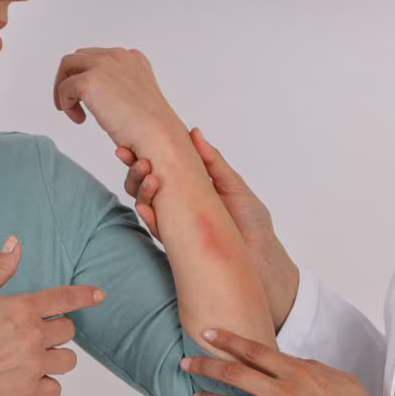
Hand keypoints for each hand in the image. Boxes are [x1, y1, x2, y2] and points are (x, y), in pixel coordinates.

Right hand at [0, 236, 104, 395]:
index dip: (85, 296)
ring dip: (57, 357)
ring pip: (68, 360)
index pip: (65, 298)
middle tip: (35, 335)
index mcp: (23, 309)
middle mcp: (34, 336)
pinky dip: (46, 385)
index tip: (99, 295)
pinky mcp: (28, 391)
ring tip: (37, 357)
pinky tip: (31, 379)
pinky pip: (55, 388)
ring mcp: (34, 364)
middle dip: (56, 330)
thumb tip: (15, 243)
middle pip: (68, 330)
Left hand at [52, 48, 185, 155]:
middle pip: (80, 57)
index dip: (89, 74)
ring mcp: (104, 66)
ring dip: (64, 88)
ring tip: (70, 109)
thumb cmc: (152, 127)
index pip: (100, 56)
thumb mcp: (137, 97)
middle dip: (71, 77)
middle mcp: (119, 56)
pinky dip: (66, 104)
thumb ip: (120, 87)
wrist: (158, 136)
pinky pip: (64, 88)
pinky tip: (80, 119)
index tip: (89, 95)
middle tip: (71, 102)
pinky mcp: (90, 81)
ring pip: (68, 66)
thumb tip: (102, 94)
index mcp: (133, 59)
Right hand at [116, 128, 299, 329]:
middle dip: (135, 170)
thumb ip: (212, 162)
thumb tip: (193, 132)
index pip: (162, 169)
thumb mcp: (233, 186)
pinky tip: (145, 206)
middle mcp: (179, 207)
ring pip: (147, 205)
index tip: (132, 144)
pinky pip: (157, 229)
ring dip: (141, 189)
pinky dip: (149, 216)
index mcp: (191, 189)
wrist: (262, 263)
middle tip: (132, 156)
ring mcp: (176, 226)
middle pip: (147, 185)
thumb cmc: (253, 225)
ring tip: (148, 175)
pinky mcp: (177, 246)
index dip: (145, 156)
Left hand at [181, 329, 394, 395]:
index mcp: (297, 371)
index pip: (254, 350)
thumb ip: (311, 368)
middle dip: (205, 366)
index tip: (209, 333)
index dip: (227, 340)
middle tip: (186, 363)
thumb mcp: (337, 378)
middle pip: (234, 373)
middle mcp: (283, 391)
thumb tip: (293, 363)